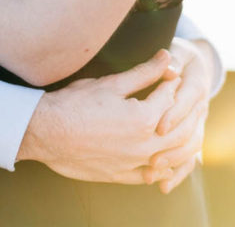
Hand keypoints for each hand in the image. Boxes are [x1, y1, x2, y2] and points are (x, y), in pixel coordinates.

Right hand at [17, 50, 188, 183]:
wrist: (48, 132)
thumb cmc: (76, 103)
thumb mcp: (111, 83)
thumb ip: (144, 72)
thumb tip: (166, 57)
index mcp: (144, 118)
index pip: (171, 97)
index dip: (172, 81)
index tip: (172, 71)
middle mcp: (145, 145)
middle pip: (180, 129)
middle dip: (186, 111)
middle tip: (183, 97)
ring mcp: (134, 164)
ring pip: (172, 156)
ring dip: (181, 140)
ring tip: (179, 124)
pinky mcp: (122, 176)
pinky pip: (152, 176)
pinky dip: (163, 166)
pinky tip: (162, 156)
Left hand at [143, 36, 212, 192]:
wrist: (196, 65)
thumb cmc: (180, 56)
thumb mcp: (177, 51)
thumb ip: (171, 59)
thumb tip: (168, 65)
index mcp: (196, 84)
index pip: (187, 101)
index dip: (174, 113)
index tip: (158, 125)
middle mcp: (201, 107)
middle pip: (189, 130)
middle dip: (170, 145)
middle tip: (151, 158)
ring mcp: (198, 123)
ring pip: (191, 147)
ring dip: (172, 162)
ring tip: (152, 172)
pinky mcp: (192, 135)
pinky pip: (189, 158)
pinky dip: (178, 173)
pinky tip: (163, 186)